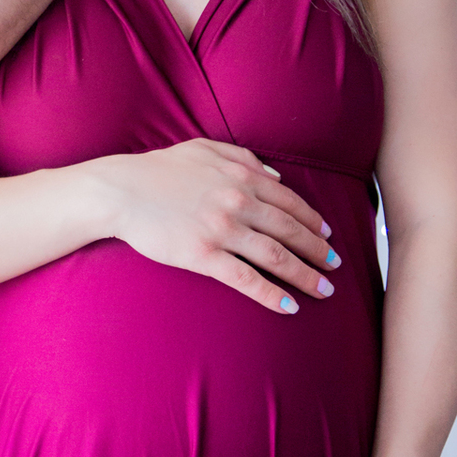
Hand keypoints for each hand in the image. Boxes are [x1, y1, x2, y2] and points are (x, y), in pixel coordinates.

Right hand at [91, 137, 339, 312]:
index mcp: (242, 177)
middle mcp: (238, 203)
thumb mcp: (205, 149)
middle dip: (318, 251)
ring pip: (276, 257)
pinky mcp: (203, 256)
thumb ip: (244, 158)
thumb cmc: (160, 169)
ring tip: (324, 290)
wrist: (121, 191)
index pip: (290, 202)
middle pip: (291, 231)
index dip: (313, 221)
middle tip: (336, 266)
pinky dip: (271, 294)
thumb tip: (276, 177)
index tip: (328, 236)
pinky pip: (245, 278)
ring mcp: (222, 230)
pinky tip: (289, 306)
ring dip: (306, 275)